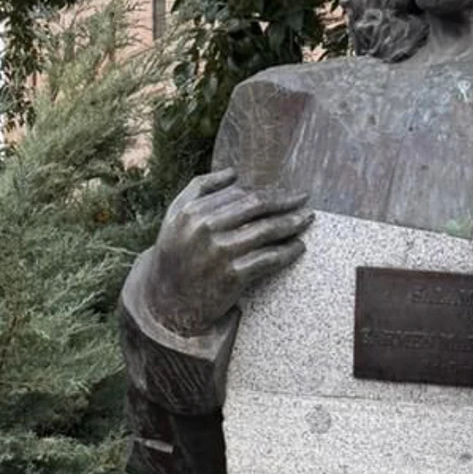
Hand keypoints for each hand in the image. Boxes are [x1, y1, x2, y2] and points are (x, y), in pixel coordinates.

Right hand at [145, 169, 312, 334]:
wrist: (165, 300)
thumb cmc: (176, 253)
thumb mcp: (176, 216)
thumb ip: (199, 189)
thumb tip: (233, 173)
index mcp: (193, 211)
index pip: (241, 194)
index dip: (267, 191)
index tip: (285, 193)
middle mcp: (205, 228)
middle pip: (257, 206)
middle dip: (285, 201)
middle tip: (303, 199)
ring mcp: (220, 252)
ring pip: (267, 230)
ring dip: (292, 223)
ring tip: (307, 220)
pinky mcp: (232, 276)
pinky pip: (269, 259)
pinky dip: (288, 252)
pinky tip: (299, 247)